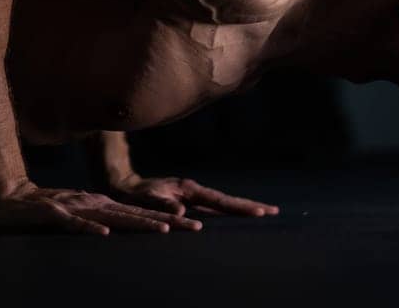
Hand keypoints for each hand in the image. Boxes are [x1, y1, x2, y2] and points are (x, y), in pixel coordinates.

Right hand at [0, 182, 203, 235]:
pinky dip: (89, 229)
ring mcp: (75, 208)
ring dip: (137, 224)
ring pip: (112, 217)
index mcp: (101, 206)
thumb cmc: (45, 211)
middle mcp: (94, 205)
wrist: (8, 200)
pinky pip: (74, 224)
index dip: (167, 220)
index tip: (195, 228)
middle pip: (136, 215)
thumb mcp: (78, 216)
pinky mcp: (54, 214)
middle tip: (195, 229)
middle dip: (167, 222)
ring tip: (163, 230)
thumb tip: (122, 231)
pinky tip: (105, 235)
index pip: (140, 214)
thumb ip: (98, 221)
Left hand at [109, 175, 280, 217]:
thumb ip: (163, 205)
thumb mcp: (146, 199)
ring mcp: (193, 194)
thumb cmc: (135, 194)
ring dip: (242, 207)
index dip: (240, 207)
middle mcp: (194, 191)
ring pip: (222, 201)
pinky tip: (237, 214)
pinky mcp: (190, 198)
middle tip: (273, 211)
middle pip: (227, 199)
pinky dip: (229, 209)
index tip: (260, 211)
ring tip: (263, 212)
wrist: (125, 184)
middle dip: (249, 206)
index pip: (220, 201)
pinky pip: (214, 204)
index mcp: (189, 190)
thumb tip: (182, 211)